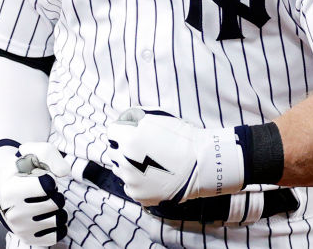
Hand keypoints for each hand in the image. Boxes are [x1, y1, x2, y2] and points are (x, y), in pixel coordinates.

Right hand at [0, 140, 70, 244]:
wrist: (6, 188)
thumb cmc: (24, 170)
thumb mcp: (33, 153)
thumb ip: (50, 155)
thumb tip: (63, 172)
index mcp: (11, 190)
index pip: (48, 186)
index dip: (50, 179)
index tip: (42, 178)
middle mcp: (13, 213)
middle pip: (55, 203)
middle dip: (56, 194)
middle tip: (45, 192)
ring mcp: (21, 228)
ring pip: (58, 219)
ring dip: (59, 209)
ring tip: (47, 202)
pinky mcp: (29, 239)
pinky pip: (57, 235)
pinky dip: (60, 225)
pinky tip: (50, 215)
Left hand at [106, 108, 244, 205]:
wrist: (200, 164)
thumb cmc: (181, 137)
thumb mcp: (157, 117)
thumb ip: (134, 117)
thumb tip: (122, 121)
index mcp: (128, 139)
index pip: (112, 132)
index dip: (122, 131)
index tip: (131, 133)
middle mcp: (125, 160)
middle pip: (113, 151)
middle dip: (123, 148)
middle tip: (141, 148)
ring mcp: (130, 180)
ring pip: (120, 170)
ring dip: (128, 165)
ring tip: (148, 163)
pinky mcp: (138, 194)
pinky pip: (129, 186)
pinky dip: (136, 182)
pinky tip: (151, 176)